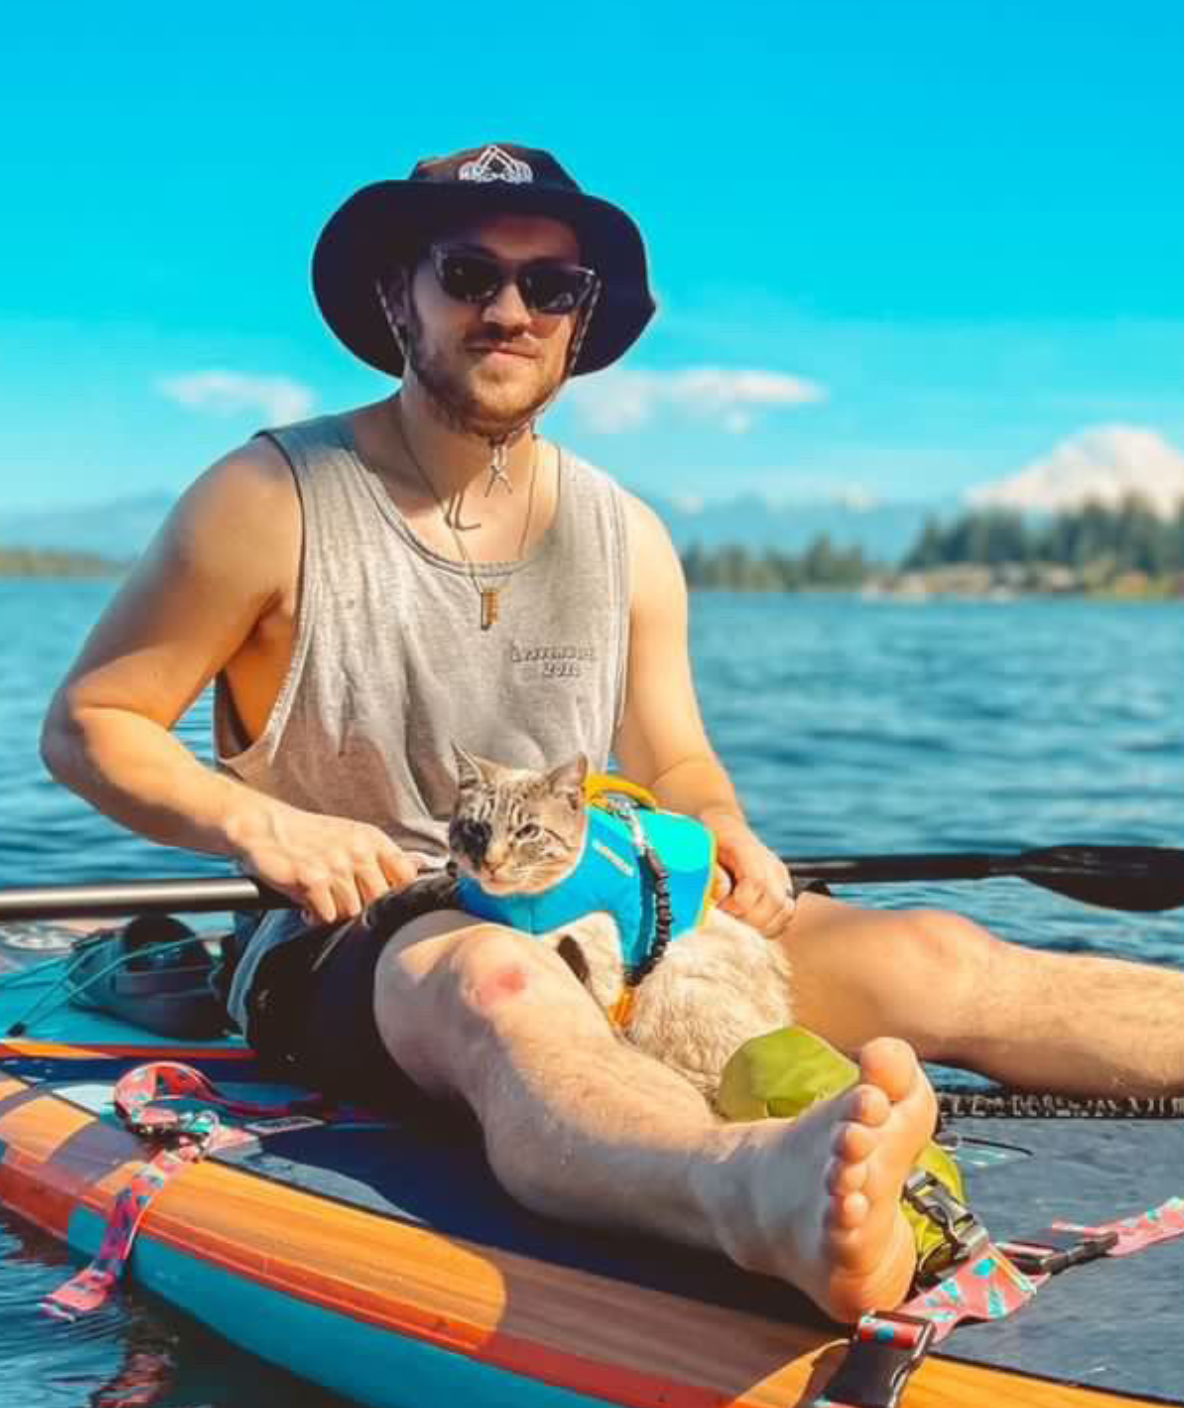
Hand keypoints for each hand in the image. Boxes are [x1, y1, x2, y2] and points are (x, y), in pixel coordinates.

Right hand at [225, 795, 419, 923]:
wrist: (264, 826)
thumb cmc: (308, 836)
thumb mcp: (351, 836)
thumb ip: (382, 855)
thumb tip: (419, 868)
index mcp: (371, 839)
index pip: (405, 875)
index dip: (397, 895)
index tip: (381, 903)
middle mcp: (357, 851)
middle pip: (379, 900)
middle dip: (362, 908)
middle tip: (341, 902)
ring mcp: (335, 865)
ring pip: (352, 912)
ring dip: (334, 913)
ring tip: (320, 900)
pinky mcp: (312, 880)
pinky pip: (327, 916)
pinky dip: (316, 917)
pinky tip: (307, 905)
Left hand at [703, 810, 795, 938]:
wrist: (722, 827)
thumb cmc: (707, 841)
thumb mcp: (700, 851)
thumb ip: (712, 872)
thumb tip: (722, 892)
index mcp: (748, 850)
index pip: (756, 883)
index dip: (738, 904)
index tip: (721, 907)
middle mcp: (770, 863)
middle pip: (774, 902)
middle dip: (749, 919)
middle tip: (728, 917)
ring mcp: (780, 875)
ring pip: (784, 911)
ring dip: (761, 925)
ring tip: (739, 921)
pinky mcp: (784, 886)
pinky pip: (786, 913)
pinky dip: (770, 924)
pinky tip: (751, 922)